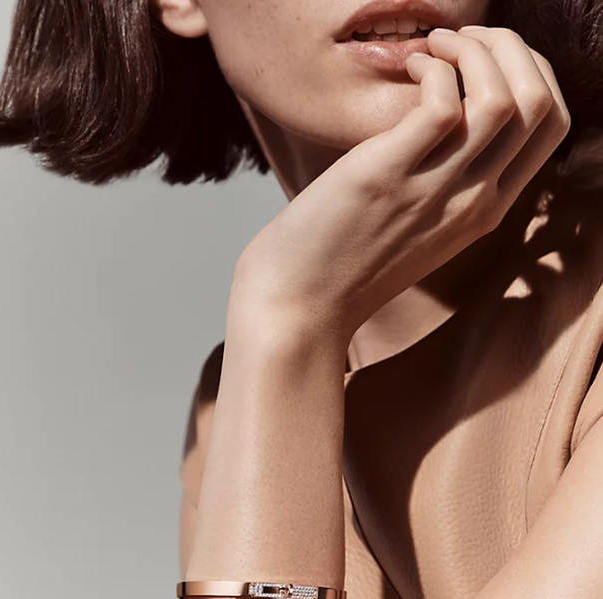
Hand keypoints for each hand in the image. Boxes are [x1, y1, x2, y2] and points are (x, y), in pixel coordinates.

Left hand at [232, 26, 570, 346]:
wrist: (301, 305)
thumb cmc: (347, 262)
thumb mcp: (418, 227)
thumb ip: (447, 184)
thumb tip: (450, 119)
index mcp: (485, 212)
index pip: (551, 127)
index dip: (535, 73)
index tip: (490, 58)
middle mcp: (473, 203)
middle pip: (540, 104)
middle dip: (513, 49)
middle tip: (463, 38)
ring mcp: (434, 193)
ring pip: (502, 98)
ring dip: (474, 50)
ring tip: (433, 46)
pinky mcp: (386, 177)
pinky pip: (441, 105)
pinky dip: (433, 68)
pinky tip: (408, 65)